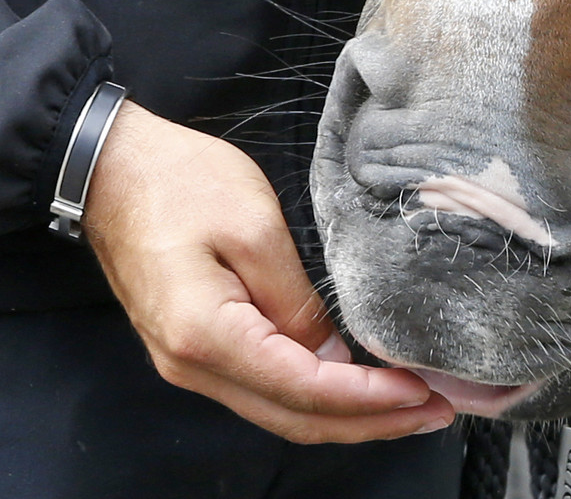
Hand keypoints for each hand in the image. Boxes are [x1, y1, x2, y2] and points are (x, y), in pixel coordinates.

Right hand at [83, 100, 454, 443]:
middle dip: (369, 422)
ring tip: (405, 408)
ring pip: (279, 412)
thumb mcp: (255, 229)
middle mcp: (193, 366)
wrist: (114, 170)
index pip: (306, 389)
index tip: (422, 390)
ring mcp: (189, 363)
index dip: (370, 398)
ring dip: (345, 416)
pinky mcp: (195, 348)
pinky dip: (314, 398)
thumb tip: (331, 354)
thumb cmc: (179, 183)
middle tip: (432, 413)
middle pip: (295, 418)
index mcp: (208, 336)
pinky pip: (262, 390)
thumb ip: (296, 301)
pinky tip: (350, 390)